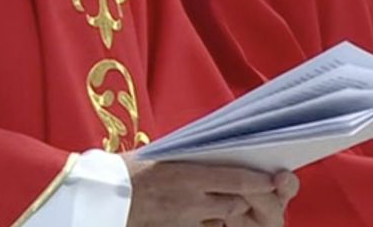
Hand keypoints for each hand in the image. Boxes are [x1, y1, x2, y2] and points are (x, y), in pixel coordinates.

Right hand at [123, 157, 295, 226]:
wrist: (98, 198)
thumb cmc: (124, 170)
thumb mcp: (160, 156)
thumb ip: (188, 159)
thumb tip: (208, 153)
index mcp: (189, 175)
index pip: (237, 180)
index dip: (260, 182)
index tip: (274, 180)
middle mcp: (191, 201)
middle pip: (234, 205)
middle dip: (240, 199)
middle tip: (238, 191)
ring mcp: (182, 222)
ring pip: (219, 221)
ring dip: (221, 214)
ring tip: (209, 202)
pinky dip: (204, 225)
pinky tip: (195, 216)